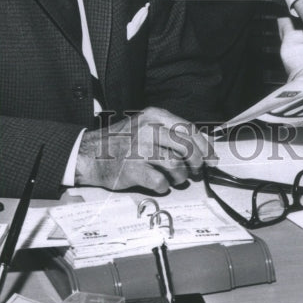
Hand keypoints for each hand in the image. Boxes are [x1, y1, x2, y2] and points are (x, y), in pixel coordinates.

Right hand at [75, 106, 210, 192]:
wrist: (91, 154)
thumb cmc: (123, 141)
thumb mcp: (146, 126)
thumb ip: (170, 133)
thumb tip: (202, 148)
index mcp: (154, 116)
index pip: (189, 129)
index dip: (204, 145)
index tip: (211, 158)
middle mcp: (149, 130)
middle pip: (187, 147)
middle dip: (196, 162)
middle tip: (195, 170)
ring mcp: (140, 150)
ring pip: (176, 165)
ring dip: (181, 176)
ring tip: (175, 178)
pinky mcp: (133, 170)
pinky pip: (160, 182)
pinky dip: (164, 186)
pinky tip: (159, 184)